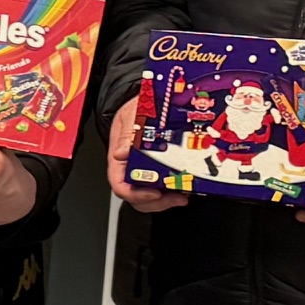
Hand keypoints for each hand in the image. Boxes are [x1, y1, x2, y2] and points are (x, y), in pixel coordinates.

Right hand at [108, 96, 186, 212]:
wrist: (146, 101)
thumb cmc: (135, 109)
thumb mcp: (130, 115)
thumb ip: (127, 134)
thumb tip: (121, 154)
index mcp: (118, 159)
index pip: (120, 185)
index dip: (135, 194)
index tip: (154, 193)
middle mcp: (130, 169)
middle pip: (136, 197)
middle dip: (156, 203)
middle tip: (176, 198)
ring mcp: (144, 171)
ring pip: (149, 197)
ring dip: (166, 201)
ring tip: (183, 196)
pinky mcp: (158, 170)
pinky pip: (162, 188)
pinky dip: (173, 192)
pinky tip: (186, 187)